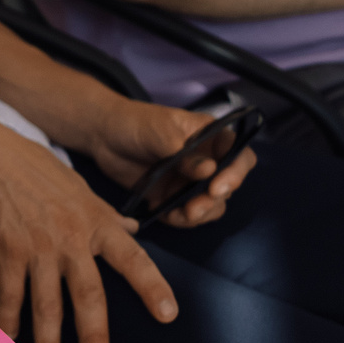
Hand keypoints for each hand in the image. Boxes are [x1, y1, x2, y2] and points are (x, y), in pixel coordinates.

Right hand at [0, 127, 178, 342]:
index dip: (152, 287)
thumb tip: (133, 229)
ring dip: (49, 341)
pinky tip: (9, 341)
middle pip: (88, 295)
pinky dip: (8, 320)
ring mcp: (39, 249)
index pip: (133, 259)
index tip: (168, 315)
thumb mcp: (81, 186)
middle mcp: (71, 241)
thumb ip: (107, 214)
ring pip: (47, 304)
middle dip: (94, 334)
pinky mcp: (8, 252)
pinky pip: (10, 294)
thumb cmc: (35, 166)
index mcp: (96, 222)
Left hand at [78, 99, 254, 229]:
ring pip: (211, 204)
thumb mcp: (159, 130)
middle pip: (227, 186)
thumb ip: (183, 151)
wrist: (104, 135)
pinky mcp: (173, 196)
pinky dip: (181, 219)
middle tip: (194, 208)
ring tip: (182, 215)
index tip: (217, 187)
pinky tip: (165, 215)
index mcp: (212, 138)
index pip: (240, 156)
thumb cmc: (135, 123)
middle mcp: (208, 160)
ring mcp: (191, 180)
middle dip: (213, 200)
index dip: (236, 173)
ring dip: (201, 214)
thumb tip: (208, 170)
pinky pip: (187, 214)